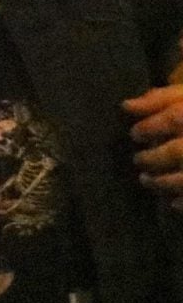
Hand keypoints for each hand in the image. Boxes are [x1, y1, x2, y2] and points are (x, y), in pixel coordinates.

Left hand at [122, 85, 182, 205]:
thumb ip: (160, 99)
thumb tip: (126, 106)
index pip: (175, 118)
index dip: (150, 127)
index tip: (134, 134)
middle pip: (179, 152)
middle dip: (153, 158)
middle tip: (137, 159)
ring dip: (163, 182)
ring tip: (145, 180)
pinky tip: (172, 203)